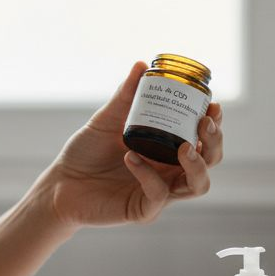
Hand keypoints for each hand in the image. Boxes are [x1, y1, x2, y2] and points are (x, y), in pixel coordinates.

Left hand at [38, 61, 223, 228]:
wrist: (59, 183)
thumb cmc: (86, 152)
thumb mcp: (107, 119)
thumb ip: (126, 96)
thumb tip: (142, 65)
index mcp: (167, 149)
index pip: (203, 138)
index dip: (214, 124)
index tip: (213, 106)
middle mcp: (170, 172)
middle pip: (210, 161)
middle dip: (214, 142)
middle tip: (205, 123)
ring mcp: (159, 193)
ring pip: (197, 185)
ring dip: (197, 165)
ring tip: (185, 146)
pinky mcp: (144, 210)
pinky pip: (158, 195)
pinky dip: (148, 175)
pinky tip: (131, 157)